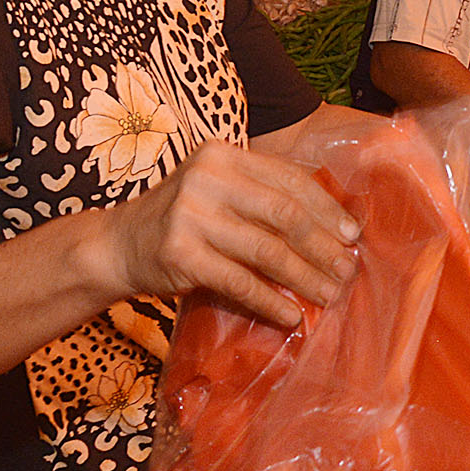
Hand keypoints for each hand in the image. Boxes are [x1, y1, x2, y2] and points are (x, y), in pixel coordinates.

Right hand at [96, 141, 361, 329]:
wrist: (117, 244)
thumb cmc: (181, 219)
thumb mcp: (217, 189)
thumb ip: (261, 194)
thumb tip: (333, 223)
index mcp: (223, 155)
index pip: (289, 179)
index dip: (326, 208)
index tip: (353, 234)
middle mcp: (207, 178)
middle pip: (284, 214)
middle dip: (323, 245)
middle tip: (348, 269)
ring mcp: (191, 216)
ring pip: (267, 250)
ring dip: (305, 277)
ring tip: (329, 295)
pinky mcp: (181, 255)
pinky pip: (240, 282)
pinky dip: (270, 302)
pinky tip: (291, 315)